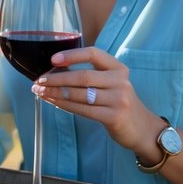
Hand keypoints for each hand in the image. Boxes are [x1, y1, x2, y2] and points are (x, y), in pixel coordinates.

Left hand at [31, 46, 161, 158]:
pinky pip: (83, 110)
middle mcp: (120, 81)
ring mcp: (118, 99)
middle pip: (82, 76)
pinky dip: (65, 105)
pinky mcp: (114, 117)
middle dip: (57, 79)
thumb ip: (91, 76)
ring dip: (56, 93)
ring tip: (40, 92)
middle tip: (39, 81)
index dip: (72, 55)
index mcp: (118, 68)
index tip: (53, 60)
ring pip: (80, 94)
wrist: (143, 129)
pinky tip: (53, 102)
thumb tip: (55, 72)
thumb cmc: (119, 103)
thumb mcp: (112, 84)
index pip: (93, 54)